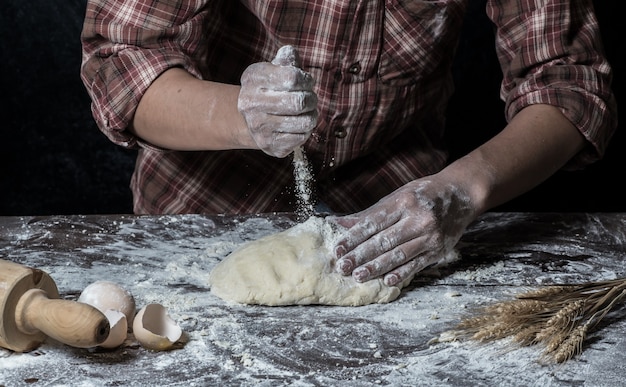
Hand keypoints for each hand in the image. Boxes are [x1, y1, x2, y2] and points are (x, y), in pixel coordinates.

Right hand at [238, 45, 317, 157]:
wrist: (250, 120)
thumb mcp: (274, 69)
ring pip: (305, 122)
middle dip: (312, 99)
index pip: (292, 78)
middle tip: (310, 99)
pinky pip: (302, 138)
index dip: (306, 80)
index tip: (306, 83)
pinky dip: (305, 131)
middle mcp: (251, 104)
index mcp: (253, 79)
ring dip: (311, 116)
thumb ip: (286, 59)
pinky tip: (297, 125)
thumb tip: (290, 54)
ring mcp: (259, 127)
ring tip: (305, 112)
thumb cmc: (270, 89)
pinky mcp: (270, 145)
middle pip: (299, 102)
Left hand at [329, 177, 475, 285]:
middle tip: (342, 267)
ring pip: (398, 255)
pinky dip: (401, 273)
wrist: (461, 195)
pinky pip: (416, 264)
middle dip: (360, 256)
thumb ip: (370, 213)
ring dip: (376, 267)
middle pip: (383, 241)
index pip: (373, 223)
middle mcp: (418, 219)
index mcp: (404, 202)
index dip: (353, 238)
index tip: (337, 249)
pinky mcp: (438, 250)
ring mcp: (430, 236)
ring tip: (358, 276)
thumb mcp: (397, 196)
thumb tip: (340, 223)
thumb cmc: (424, 194)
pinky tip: (387, 280)